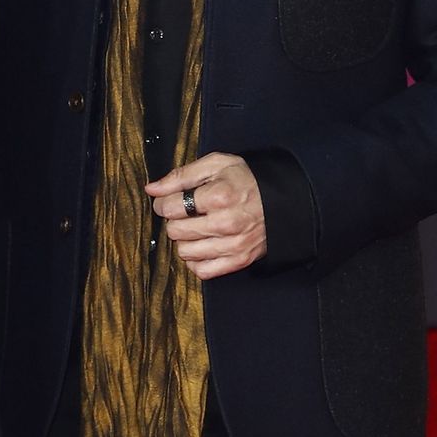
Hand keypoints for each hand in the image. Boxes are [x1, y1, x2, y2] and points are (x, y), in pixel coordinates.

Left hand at [148, 152, 264, 278]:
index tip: (171, 201)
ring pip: (185, 252)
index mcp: (219, 196)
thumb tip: (152, 189)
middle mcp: (226, 223)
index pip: (170, 207)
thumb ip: (181, 176)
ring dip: (185, 240)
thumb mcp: (217, 165)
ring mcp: (233, 245)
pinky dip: (197, 261)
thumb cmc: (247, 180)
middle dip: (175, 221)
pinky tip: (202, 246)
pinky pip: (202, 271)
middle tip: (186, 214)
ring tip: (197, 228)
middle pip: (175, 231)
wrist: (284, 200)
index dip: (164, 203)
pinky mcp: (239, 261)